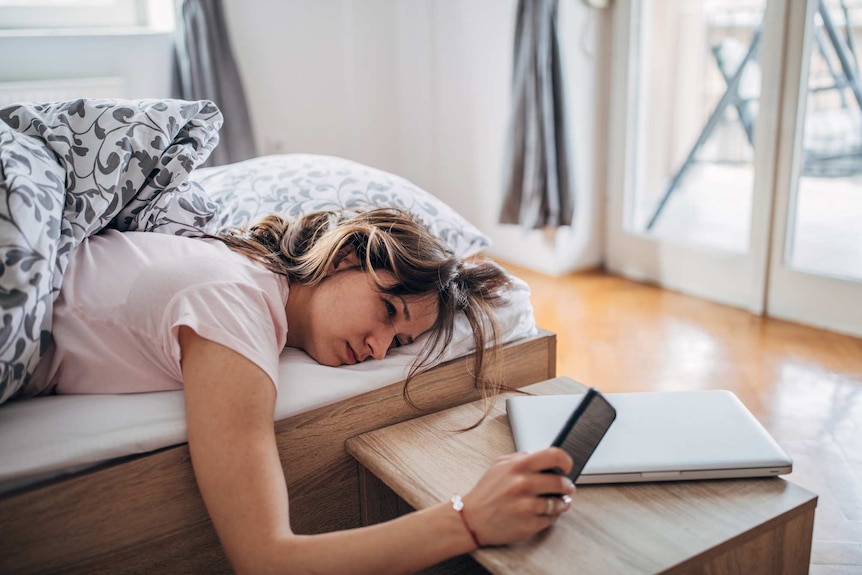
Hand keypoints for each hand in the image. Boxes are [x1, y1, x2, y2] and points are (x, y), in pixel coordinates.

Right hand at [461, 448, 575, 545]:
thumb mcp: (498, 466)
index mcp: (518, 466)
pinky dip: (550, 516)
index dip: (566, 461)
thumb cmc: (486, 493)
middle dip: (567, 486)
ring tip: (556, 502)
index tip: (567, 467)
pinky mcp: (529, 524)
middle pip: (561, 482)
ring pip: (559, 503)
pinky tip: (543, 512)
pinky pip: (551, 519)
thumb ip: (520, 457)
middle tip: (566, 488)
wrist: (471, 520)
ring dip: (561, 503)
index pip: (554, 456)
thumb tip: (541, 456)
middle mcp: (523, 484)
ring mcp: (527, 506)